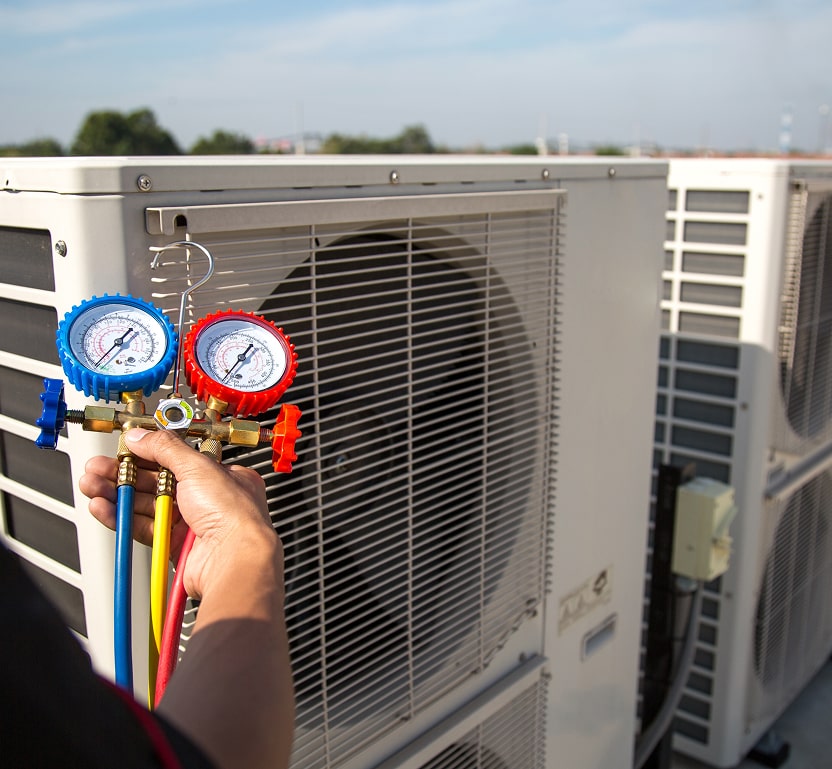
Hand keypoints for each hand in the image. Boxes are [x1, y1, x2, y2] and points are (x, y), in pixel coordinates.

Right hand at [79, 428, 279, 598]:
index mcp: (222, 476)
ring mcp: (192, 523)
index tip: (125, 449)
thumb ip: (166, 449)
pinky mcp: (175, 545)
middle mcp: (209, 499)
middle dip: (125, 473)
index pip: (179, 458)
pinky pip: (143, 527)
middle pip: (158, 481)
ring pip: (147, 504)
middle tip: (98, 468)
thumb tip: (142, 436)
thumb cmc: (233, 515)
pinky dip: (122, 517)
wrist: (233, 561)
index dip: (150, 452)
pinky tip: (103, 507)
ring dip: (118, 493)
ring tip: (91, 485)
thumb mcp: (199, 467)